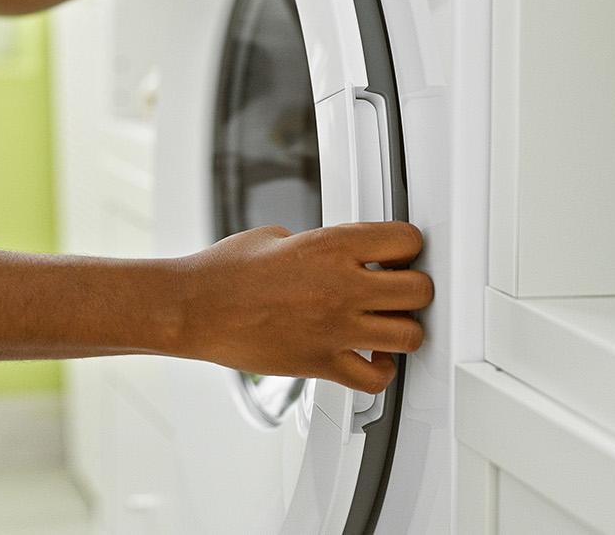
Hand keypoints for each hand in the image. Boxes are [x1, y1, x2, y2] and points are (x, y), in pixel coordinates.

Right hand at [172, 221, 430, 393]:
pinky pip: (375, 378)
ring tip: (390, 325)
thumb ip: (317, 244)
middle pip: (419, 289)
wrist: (195, 308)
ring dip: (404, 330)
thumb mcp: (276, 236)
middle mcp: (341, 286)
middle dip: (414, 288)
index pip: (405, 241)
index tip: (399, 253)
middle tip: (400, 289)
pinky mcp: (321, 362)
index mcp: (330, 246)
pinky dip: (381, 371)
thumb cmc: (224, 272)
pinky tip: (371, 358)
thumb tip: (334, 252)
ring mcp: (334, 328)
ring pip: (409, 336)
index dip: (406, 247)